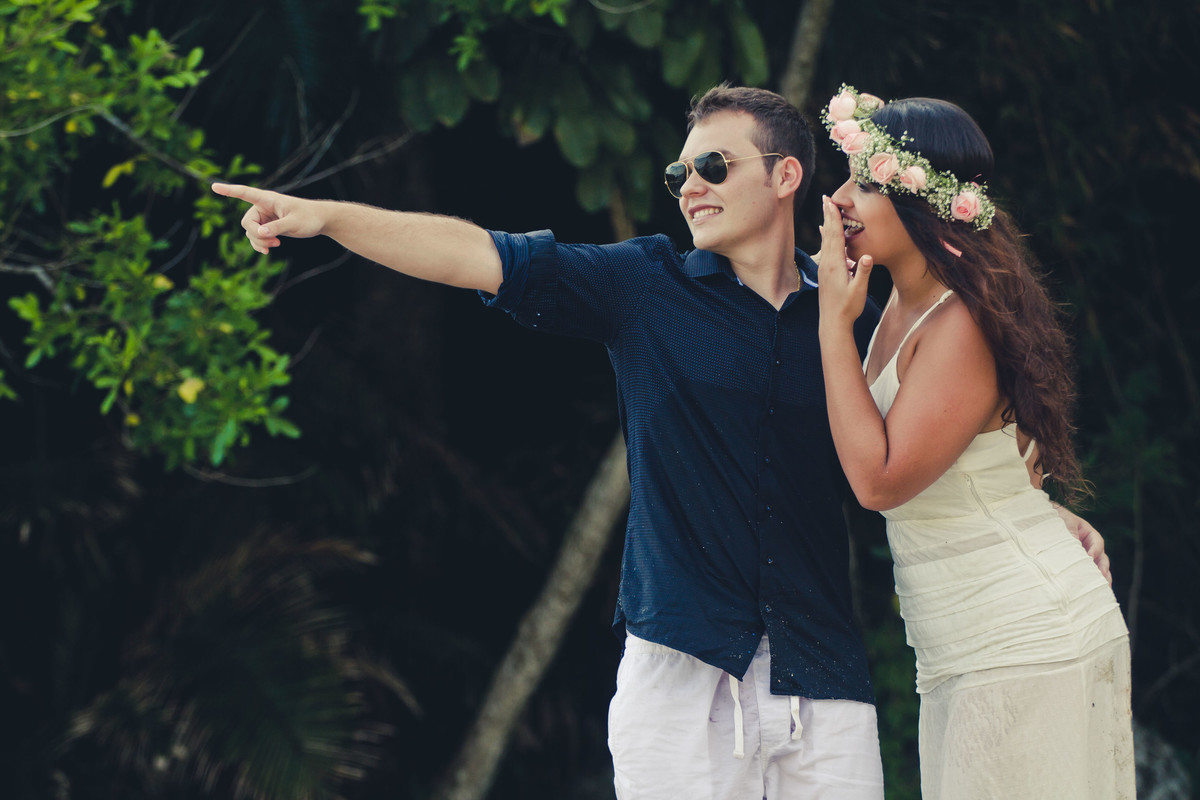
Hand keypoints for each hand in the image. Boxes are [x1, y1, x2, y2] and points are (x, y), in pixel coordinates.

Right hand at [211, 183, 325, 254]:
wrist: (319, 221)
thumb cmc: (309, 217)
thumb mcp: (295, 223)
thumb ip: (277, 228)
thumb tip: (260, 233)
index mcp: (268, 199)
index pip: (245, 193)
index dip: (229, 190)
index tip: (214, 186)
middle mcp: (263, 207)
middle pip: (247, 223)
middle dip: (256, 236)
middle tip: (273, 243)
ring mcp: (264, 217)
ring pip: (250, 232)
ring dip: (259, 242)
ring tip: (276, 245)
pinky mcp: (268, 226)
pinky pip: (255, 237)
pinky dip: (260, 244)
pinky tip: (269, 250)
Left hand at [817, 195, 872, 327]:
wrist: (832, 323)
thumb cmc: (848, 308)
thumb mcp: (858, 291)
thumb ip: (863, 273)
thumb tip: (868, 256)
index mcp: (835, 265)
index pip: (836, 236)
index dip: (834, 218)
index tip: (831, 203)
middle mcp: (827, 263)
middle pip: (828, 234)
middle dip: (828, 215)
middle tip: (825, 198)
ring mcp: (825, 268)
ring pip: (825, 240)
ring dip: (826, 223)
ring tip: (826, 209)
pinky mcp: (825, 272)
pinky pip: (825, 249)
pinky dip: (826, 237)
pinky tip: (824, 232)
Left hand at [1055, 504, 1111, 585]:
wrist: (1037, 521)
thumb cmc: (1051, 519)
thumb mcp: (1062, 521)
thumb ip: (1070, 531)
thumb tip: (1076, 545)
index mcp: (1087, 533)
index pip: (1097, 541)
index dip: (1095, 549)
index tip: (1090, 556)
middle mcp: (1088, 546)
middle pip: (1101, 557)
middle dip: (1103, 568)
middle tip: (1102, 577)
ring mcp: (1083, 557)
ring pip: (1096, 568)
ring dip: (1100, 578)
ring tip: (1103, 589)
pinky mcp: (1075, 566)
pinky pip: (1085, 573)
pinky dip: (1089, 581)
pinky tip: (1091, 591)